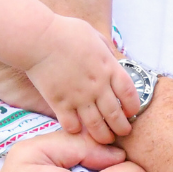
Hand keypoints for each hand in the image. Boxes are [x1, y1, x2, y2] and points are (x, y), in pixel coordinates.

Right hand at [26, 14, 138, 143]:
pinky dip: (76, 130)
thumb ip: (106, 49)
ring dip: (102, 135)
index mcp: (108, 68)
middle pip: (115, 115)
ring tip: (104, 139)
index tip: (130, 112)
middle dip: (122, 128)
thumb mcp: (95, 35)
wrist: (39, 39)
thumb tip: (112, 56)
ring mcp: (79, 96)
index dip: (133, 107)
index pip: (130, 94)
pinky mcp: (60, 103)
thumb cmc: (66, 32)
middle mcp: (97, 86)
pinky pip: (72, 124)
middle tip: (122, 132)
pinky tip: (77, 128)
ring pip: (96, 125)